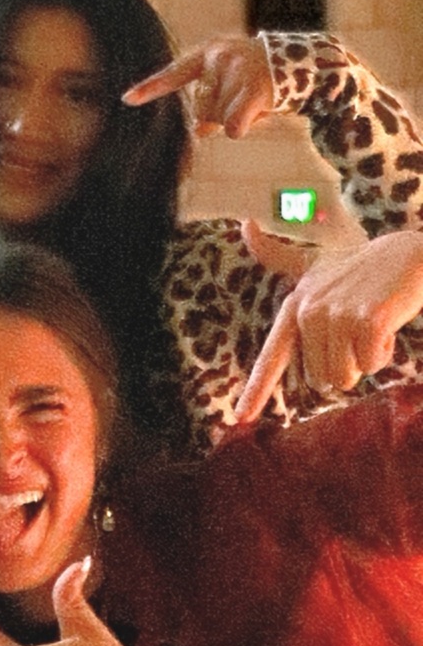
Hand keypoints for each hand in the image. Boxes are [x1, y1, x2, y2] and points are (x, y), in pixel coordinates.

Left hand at [123, 34, 276, 137]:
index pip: (174, 74)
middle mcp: (220, 58)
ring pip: (219, 119)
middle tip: (247, 96)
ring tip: (261, 98)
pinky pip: (233, 124)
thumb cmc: (261, 75)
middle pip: (201, 110)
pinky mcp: (255, 89)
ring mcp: (238, 71)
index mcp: (209, 53)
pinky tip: (247, 124)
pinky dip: (239, 128)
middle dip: (221, 113)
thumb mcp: (229, 81)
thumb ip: (207, 104)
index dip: (150, 88)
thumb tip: (199, 131)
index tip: (126, 99)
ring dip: (239, 117)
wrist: (309, 61)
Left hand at [232, 226, 422, 422]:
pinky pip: (371, 365)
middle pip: (322, 378)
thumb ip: (277, 254)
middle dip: (345, 364)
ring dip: (365, 359)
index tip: (240, 419)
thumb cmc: (361, 264)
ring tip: (371, 324)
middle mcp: (309, 311)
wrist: (409, 253)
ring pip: (346, 376)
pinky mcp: (366, 322)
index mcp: (294, 306)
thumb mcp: (314, 261)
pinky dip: (383, 353)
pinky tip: (387, 324)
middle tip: (358, 328)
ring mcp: (337, 316)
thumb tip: (243, 226)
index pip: (271, 356)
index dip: (256, 391)